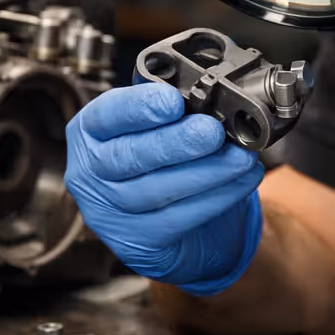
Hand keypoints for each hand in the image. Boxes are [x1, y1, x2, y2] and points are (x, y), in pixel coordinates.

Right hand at [64, 83, 263, 294]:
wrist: (174, 226)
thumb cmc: (163, 160)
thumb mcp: (157, 126)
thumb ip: (171, 109)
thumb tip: (210, 93)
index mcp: (91, 132)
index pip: (107, 115)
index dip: (140, 107)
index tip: (174, 101)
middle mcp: (91, 173)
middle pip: (129, 155)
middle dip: (176, 142)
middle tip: (212, 132)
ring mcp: (110, 212)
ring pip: (157, 190)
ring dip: (207, 171)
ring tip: (240, 157)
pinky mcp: (138, 242)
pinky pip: (180, 218)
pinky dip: (218, 197)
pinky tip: (243, 179)